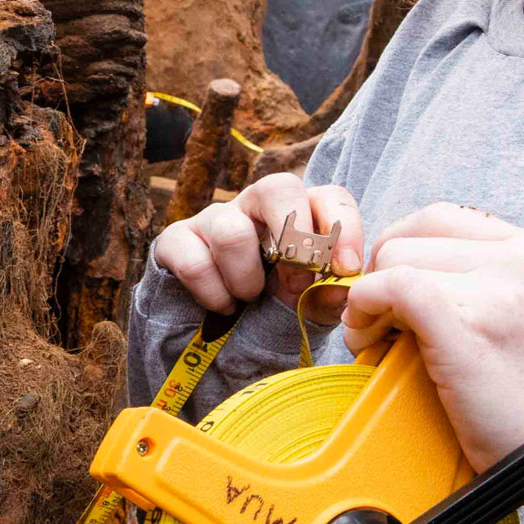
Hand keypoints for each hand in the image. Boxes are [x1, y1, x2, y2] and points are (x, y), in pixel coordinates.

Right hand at [151, 173, 364, 321]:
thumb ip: (329, 297)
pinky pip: (194, 261)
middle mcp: (256, 206)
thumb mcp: (308, 308)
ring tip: (249, 299)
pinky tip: (222, 306)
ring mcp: (214, 218)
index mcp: (299, 215)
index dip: (342, 226)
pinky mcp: (177, 240)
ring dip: (246, 278)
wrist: (216, 336)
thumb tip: (340, 285)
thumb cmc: (272, 310)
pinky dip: (213, 294)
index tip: (346, 268)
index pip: (328, 196)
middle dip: (294, 237)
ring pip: (231, 230)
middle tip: (297, 282)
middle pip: (278, 186)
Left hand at [342, 204, 523, 523]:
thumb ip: (475, 276)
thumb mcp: (522, 310)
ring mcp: (502, 291)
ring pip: (396, 261)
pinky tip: (369, 340)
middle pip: (409, 236)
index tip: (391, 294)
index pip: (437, 218)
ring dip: (369, 300)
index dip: (400, 252)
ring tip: (381, 342)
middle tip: (381, 327)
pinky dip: (366, 307)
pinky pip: (396, 287)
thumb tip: (388, 261)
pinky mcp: (473, 327)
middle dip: (380, 278)